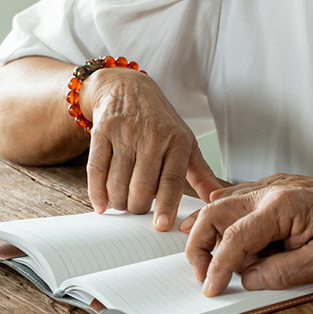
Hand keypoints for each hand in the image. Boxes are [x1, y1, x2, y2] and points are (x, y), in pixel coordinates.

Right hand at [83, 67, 219, 228]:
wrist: (128, 88)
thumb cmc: (161, 121)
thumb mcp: (186, 142)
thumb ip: (201, 173)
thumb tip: (216, 200)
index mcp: (177, 141)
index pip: (171, 180)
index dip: (165, 205)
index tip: (160, 225)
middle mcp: (152, 137)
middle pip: (141, 187)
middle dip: (138, 207)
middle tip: (138, 210)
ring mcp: (125, 133)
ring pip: (117, 182)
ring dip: (118, 202)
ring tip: (123, 203)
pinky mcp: (102, 132)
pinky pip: (96, 169)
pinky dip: (97, 192)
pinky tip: (102, 204)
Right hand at [185, 181, 312, 295]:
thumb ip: (282, 273)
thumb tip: (248, 279)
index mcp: (282, 207)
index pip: (235, 237)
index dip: (218, 266)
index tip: (211, 288)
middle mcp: (271, 192)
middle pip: (216, 213)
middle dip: (200, 244)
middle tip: (201, 274)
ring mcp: (271, 190)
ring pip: (222, 205)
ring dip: (207, 231)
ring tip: (201, 260)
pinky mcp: (274, 194)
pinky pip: (236, 201)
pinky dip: (220, 219)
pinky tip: (215, 233)